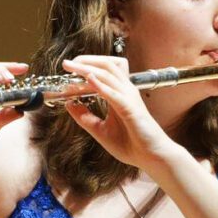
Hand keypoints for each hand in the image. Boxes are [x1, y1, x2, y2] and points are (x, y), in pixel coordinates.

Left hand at [61, 55, 176, 169]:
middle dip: (85, 61)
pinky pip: (114, 93)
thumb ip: (84, 117)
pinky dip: (100, 85)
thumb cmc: (131, 144)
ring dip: (88, 69)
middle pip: (106, 65)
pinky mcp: (130, 108)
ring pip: (108, 74)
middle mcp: (125, 91)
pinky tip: (88, 80)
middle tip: (67, 64)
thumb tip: (68, 104)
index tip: (68, 71)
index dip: (86, 66)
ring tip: (72, 68)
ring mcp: (129, 98)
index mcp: (119, 94)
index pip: (104, 71)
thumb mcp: (100, 130)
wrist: (150, 157)